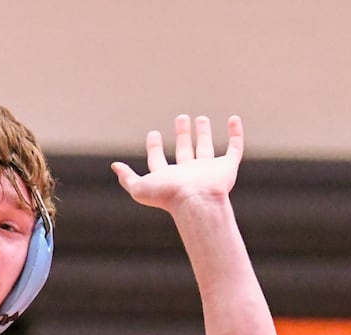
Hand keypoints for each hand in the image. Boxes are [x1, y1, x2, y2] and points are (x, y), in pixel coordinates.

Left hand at [111, 114, 242, 213]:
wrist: (195, 201)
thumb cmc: (167, 196)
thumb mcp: (139, 187)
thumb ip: (127, 178)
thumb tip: (114, 166)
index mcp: (168, 178)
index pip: (159, 161)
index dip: (154, 147)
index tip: (153, 133)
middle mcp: (188, 174)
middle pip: (184, 151)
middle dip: (182, 135)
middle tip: (181, 118)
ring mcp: (208, 170)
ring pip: (205, 148)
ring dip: (203, 133)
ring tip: (200, 118)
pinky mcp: (227, 168)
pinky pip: (234, 148)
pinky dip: (236, 134)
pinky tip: (233, 119)